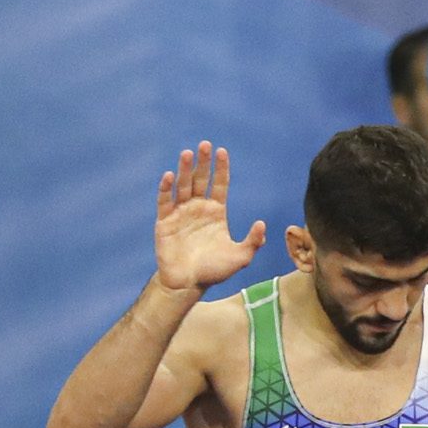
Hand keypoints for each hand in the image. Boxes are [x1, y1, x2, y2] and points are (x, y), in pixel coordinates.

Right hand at [154, 142, 269, 293]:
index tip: (222, 151)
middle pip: (200, 179)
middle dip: (203, 162)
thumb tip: (262, 224)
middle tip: (205, 144)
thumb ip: (252, 242)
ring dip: (184, 169)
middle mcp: (198, 208)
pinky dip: (165, 188)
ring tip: (187, 153)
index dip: (221, 168)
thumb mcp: (240, 257)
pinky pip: (165, 201)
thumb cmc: (214, 270)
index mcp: (216, 212)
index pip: (219, 184)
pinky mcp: (165, 220)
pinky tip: (169, 176)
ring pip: (182, 185)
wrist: (188, 283)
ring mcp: (181, 212)